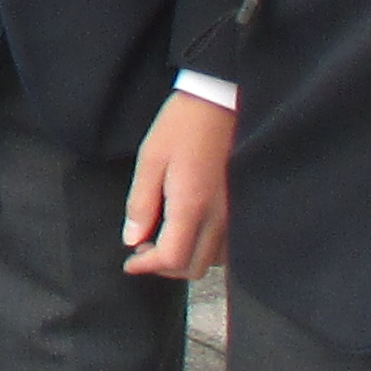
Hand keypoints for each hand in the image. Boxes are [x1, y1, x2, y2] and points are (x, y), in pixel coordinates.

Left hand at [123, 90, 233, 280]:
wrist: (219, 103)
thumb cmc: (182, 126)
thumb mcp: (150, 159)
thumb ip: (140, 203)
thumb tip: (132, 239)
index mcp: (192, 206)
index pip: (172, 258)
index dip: (147, 266)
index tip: (129, 263)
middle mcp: (218, 218)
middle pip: (194, 267)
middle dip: (165, 267)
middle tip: (143, 250)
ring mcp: (233, 215)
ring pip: (213, 260)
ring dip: (186, 260)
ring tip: (164, 240)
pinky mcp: (240, 207)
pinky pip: (226, 246)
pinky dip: (205, 250)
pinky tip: (189, 232)